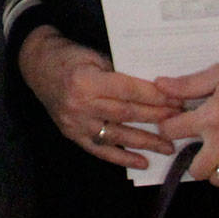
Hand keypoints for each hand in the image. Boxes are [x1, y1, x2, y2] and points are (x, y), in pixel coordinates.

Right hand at [18, 25, 180, 167]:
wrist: (37, 65)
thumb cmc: (69, 56)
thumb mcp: (94, 55)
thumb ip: (119, 73)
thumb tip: (155, 89)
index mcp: (86, 80)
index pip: (128, 90)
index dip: (155, 96)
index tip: (178, 100)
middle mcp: (80, 104)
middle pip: (127, 113)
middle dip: (157, 117)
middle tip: (181, 121)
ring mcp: (75, 122)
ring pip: (117, 134)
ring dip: (146, 141)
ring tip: (169, 146)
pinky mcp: (72, 134)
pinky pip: (100, 149)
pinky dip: (122, 157)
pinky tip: (142, 162)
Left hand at [157, 44, 218, 194]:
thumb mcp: (217, 74)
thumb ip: (187, 85)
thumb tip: (160, 85)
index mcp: (210, 118)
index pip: (172, 131)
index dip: (165, 127)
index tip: (169, 124)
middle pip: (195, 168)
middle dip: (187, 158)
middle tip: (191, 145)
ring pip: (217, 180)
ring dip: (210, 172)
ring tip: (210, 157)